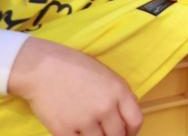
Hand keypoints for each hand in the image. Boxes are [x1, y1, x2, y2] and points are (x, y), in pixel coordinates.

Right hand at [9, 38, 141, 135]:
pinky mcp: (64, 130)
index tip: (127, 134)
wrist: (42, 68)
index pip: (136, 121)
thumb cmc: (74, 68)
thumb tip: (126, 113)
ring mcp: (85, 120)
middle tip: (107, 134)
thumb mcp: (106, 75)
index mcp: (119, 91)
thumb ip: (119, 95)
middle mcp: (105, 107)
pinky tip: (76, 132)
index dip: (132, 131)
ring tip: (90, 130)